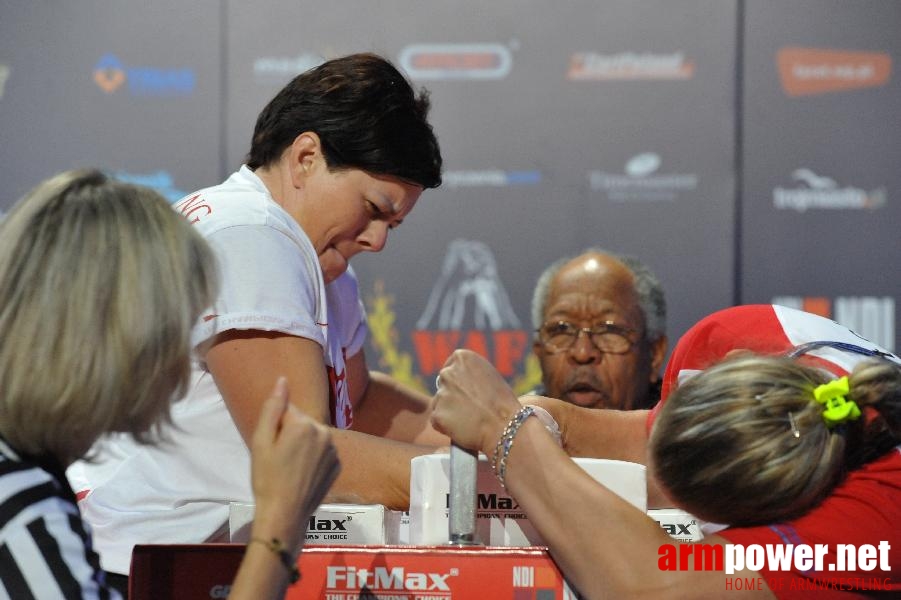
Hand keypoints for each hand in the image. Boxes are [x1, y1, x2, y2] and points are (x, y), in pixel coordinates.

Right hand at [249, 377, 340, 550]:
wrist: (285, 514)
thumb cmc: (267, 478)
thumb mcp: (261, 441)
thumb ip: (273, 407)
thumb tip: (282, 380)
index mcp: (305, 424)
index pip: (287, 411)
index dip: (275, 427)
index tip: (271, 447)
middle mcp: (325, 433)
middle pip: (302, 423)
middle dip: (290, 435)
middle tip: (278, 460)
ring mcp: (334, 450)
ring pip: (313, 438)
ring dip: (303, 447)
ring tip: (290, 469)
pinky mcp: (338, 465)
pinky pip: (323, 454)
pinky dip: (313, 460)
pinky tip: (302, 476)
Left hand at [430, 350, 521, 454]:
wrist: (506, 426)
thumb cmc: (502, 402)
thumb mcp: (488, 374)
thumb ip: (469, 372)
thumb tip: (456, 376)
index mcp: (462, 358)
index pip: (451, 368)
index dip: (459, 383)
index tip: (470, 393)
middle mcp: (447, 372)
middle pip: (442, 385)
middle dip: (452, 396)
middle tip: (470, 408)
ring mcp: (441, 394)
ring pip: (439, 404)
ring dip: (449, 412)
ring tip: (470, 419)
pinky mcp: (437, 415)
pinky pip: (437, 421)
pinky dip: (446, 427)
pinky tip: (464, 428)